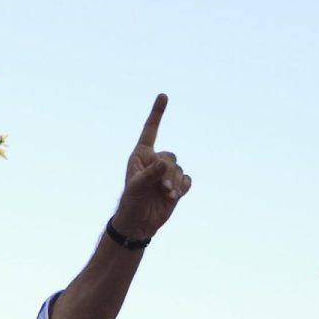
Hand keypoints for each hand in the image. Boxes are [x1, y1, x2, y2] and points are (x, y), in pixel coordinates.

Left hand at [113, 95, 192, 240]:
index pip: (151, 130)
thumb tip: (166, 163)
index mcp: (141, 154)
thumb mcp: (137, 186)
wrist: (140, 222)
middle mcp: (155, 161)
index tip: (163, 96)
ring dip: (174, 183)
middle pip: (170, 156)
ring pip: (179, 169)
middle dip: (167, 172)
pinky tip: (174, 196)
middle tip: (160, 188)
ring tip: (165, 195)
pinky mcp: (176, 185)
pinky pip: (186, 179)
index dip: (157, 113)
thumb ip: (151, 173)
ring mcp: (166, 173)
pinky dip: (182, 188)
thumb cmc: (132, 200)